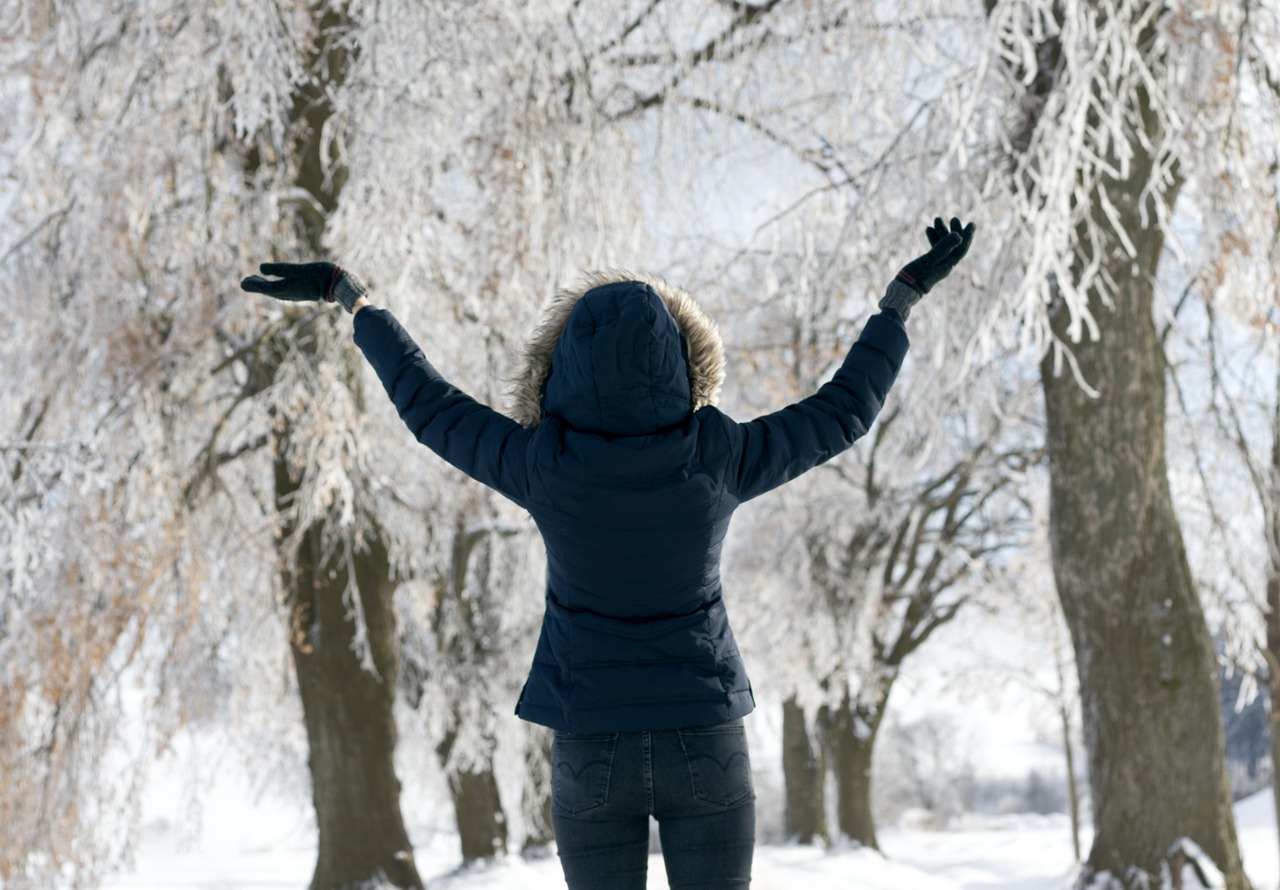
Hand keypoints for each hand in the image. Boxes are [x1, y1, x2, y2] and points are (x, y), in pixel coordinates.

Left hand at [240, 262, 367, 312]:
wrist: (337, 285)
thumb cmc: (318, 274)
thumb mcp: (297, 269)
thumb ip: (278, 269)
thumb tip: (260, 267)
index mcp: (285, 288)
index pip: (264, 287)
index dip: (252, 285)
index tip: (242, 282)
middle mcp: (288, 293)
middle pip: (268, 290)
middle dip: (257, 285)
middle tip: (246, 280)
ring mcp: (294, 294)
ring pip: (275, 291)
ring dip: (265, 286)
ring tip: (257, 279)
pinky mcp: (301, 293)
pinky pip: (283, 291)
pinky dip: (275, 287)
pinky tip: (276, 283)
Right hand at [879, 217, 974, 321]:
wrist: (904, 290)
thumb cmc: (916, 276)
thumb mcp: (930, 259)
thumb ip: (943, 247)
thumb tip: (958, 235)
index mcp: (948, 264)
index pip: (961, 248)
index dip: (968, 235)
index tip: (972, 223)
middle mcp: (945, 265)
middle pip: (954, 245)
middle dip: (954, 230)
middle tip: (954, 218)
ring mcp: (937, 265)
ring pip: (943, 246)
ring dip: (941, 232)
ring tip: (937, 219)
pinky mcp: (928, 265)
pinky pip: (934, 249)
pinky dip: (933, 239)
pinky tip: (928, 230)